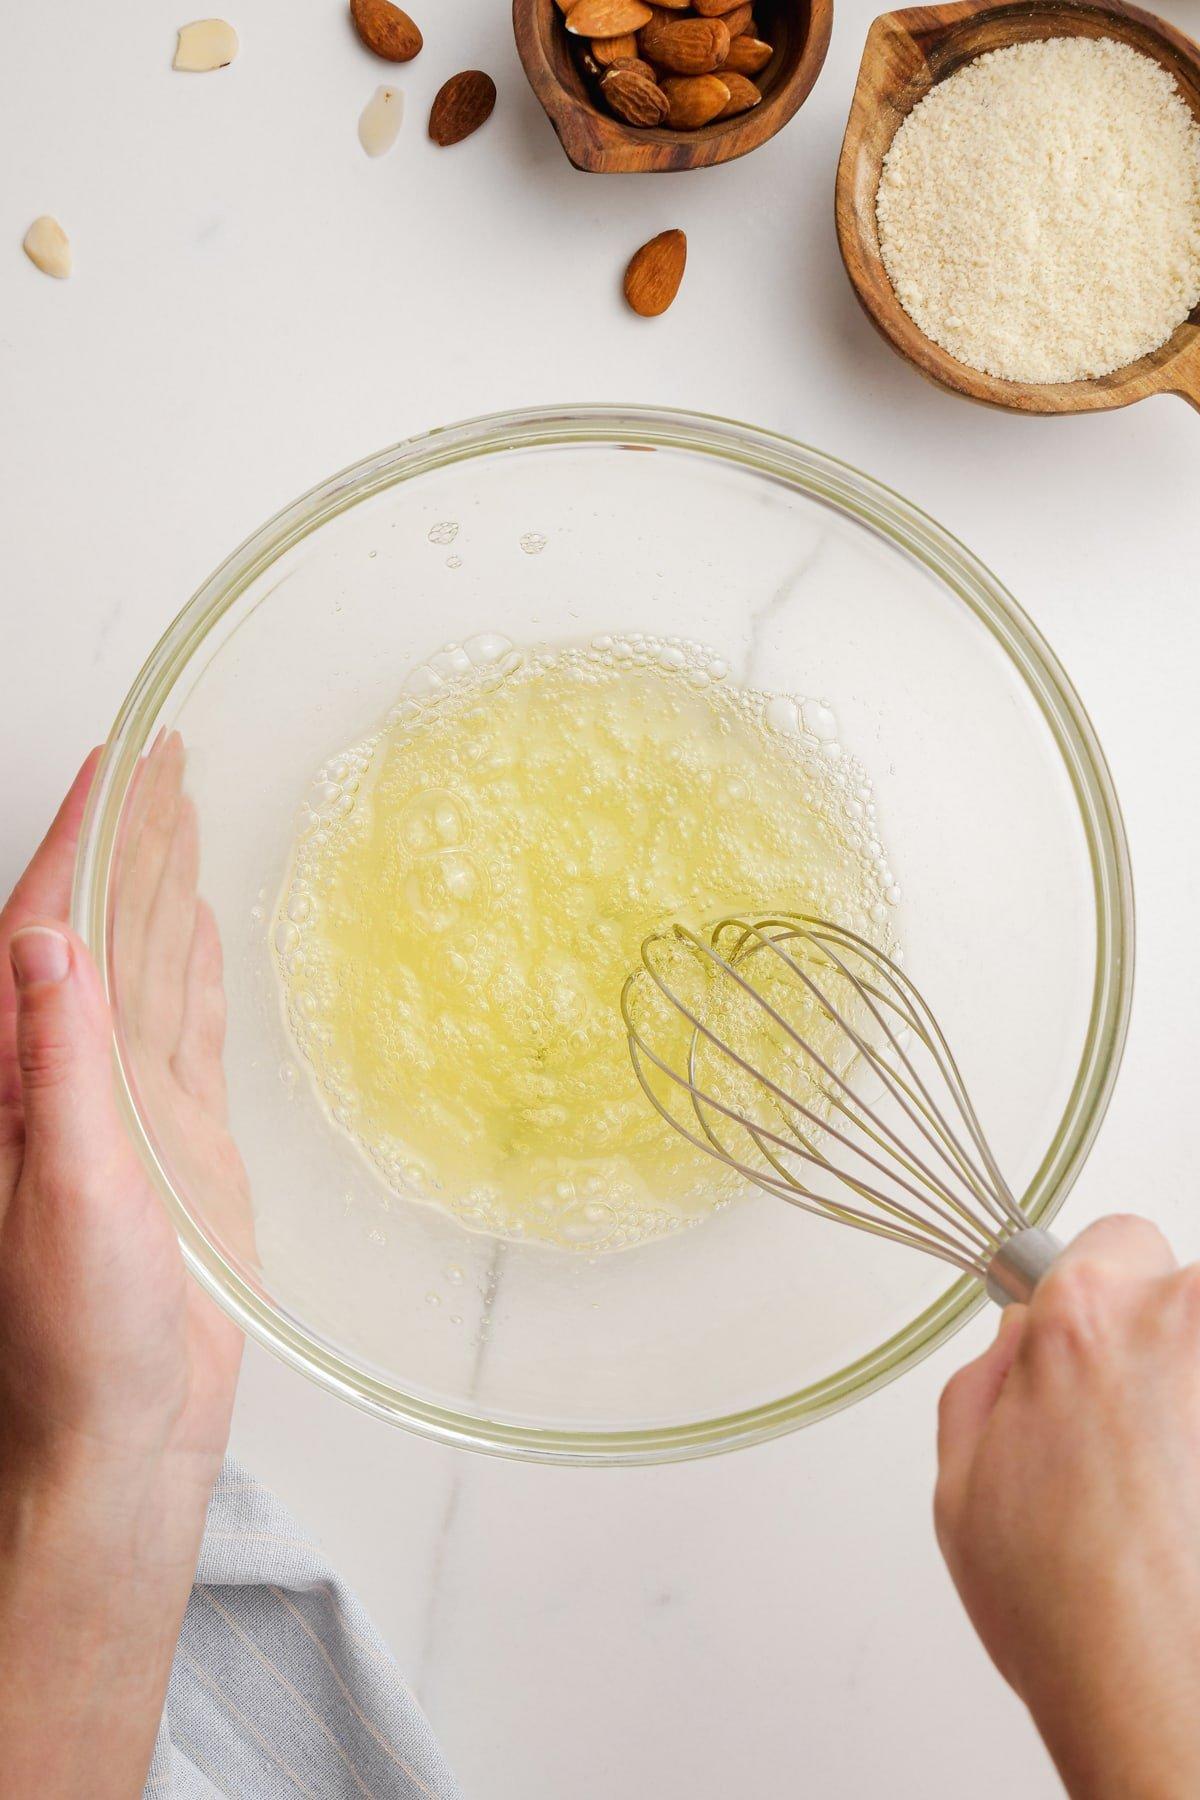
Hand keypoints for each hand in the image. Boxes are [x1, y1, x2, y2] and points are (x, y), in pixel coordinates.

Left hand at [0, 746, 242, 1797]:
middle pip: (100, 927)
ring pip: (147, 968)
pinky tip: (205, 930)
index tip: (122, 760)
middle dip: (131, 838)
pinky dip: (196, 969)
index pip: (47, 926)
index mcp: (16, 1080)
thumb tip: (46, 939)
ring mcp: (124, 1110)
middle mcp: (62, 1080)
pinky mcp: (174, 1146)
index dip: (84, 836)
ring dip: (165, 889)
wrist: (117, 1446)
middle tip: (170, 756)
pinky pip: (184, 1030)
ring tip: (189, 814)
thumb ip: (56, 1070)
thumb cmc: (74, 1349)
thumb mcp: (69, 1200)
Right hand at [936, 1216, 1199, 1799]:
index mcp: (1083, 1316)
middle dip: (1157, 1345)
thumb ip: (986, 1382)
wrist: (1159, 1695)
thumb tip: (1018, 1343)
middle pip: (1179, 1288)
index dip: (1097, 1301)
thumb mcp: (961, 1484)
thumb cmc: (1069, 1608)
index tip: (1102, 1342)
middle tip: (1139, 1437)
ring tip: (1175, 1489)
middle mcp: (1179, 1319)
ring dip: (1190, 1396)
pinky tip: (1190, 1506)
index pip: (1110, 1242)